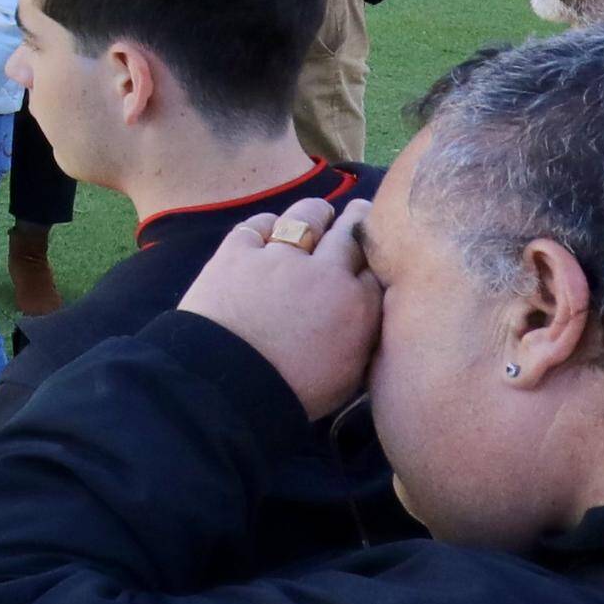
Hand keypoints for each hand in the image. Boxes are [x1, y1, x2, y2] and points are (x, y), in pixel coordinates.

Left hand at [181, 193, 381, 418]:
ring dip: (315, 213)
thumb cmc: (291, 392)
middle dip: (358, 219)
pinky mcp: (238, 251)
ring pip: (307, 216)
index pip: (377, 267)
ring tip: (319, 212)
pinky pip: (258, 224)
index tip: (373, 252)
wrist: (227, 387)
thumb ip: (364, 338)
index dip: (374, 257)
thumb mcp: (348, 376)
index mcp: (357, 306)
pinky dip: (266, 226)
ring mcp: (280, 257)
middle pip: (350, 233)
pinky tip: (268, 230)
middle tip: (360, 212)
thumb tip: (368, 317)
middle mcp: (325, 272)